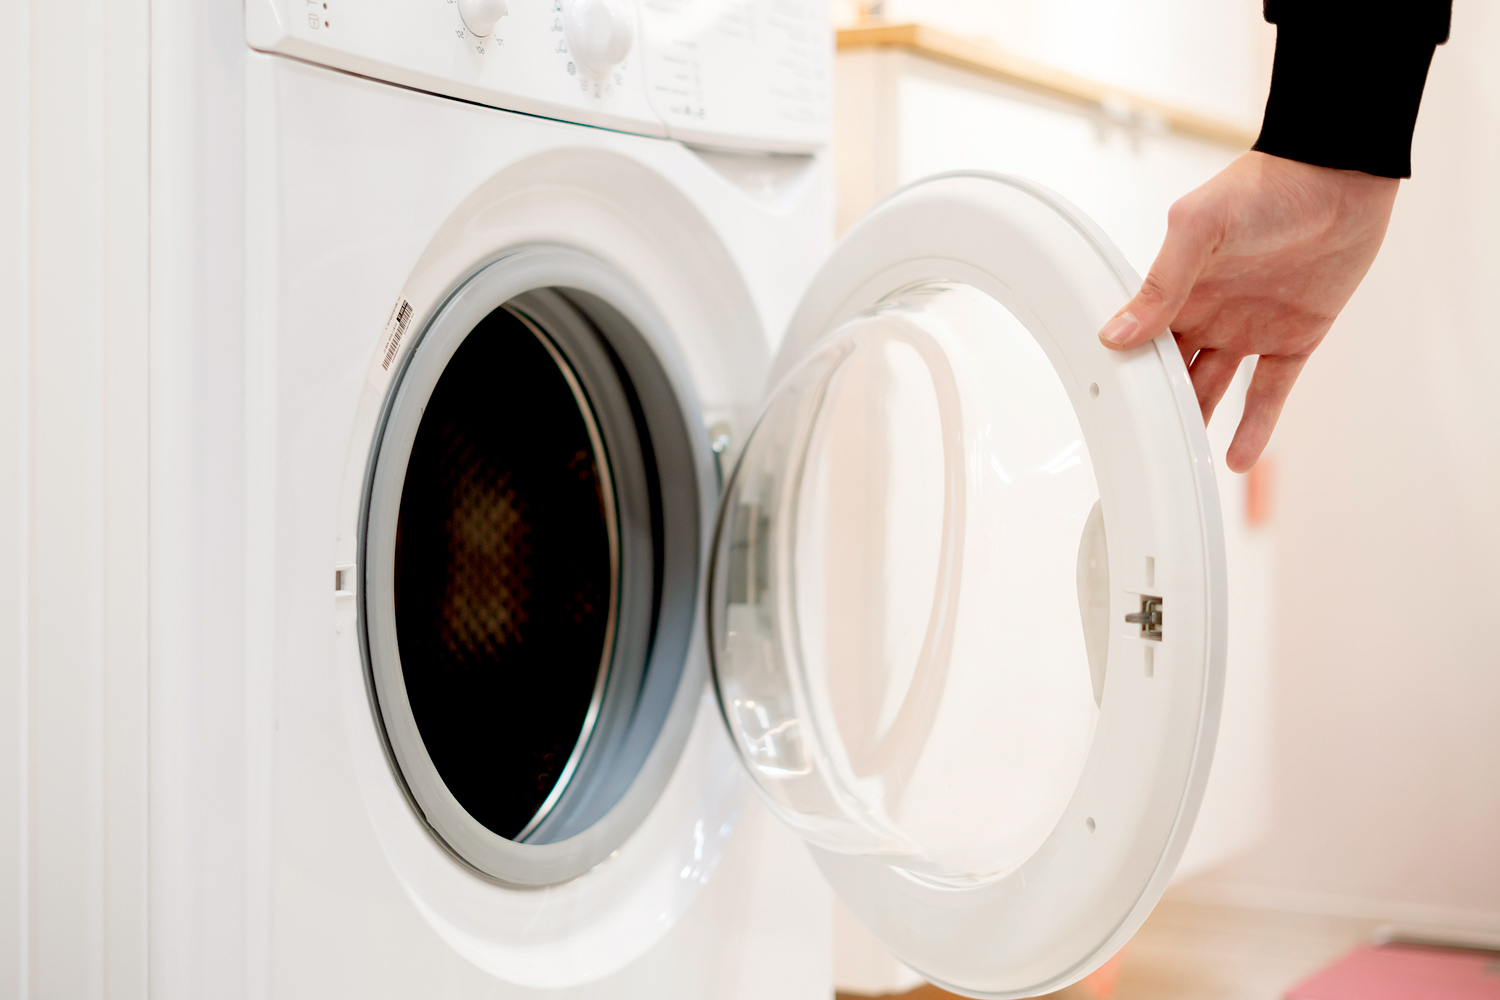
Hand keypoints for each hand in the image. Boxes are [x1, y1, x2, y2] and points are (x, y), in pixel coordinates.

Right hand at [1097, 151, 1397, 472]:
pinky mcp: (1294, 338)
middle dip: (1155, 405)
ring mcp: (1250, 328)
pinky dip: (1255, 427)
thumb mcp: (1198, 227)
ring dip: (1197, 423)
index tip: (1105, 405)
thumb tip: (1117, 334)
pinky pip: (1268, 392)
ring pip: (1213, 388)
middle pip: (1172, 371)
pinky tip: (1234, 460)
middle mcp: (1208, 311)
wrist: (1341, 178)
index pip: (1140, 339)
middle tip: (1137, 445)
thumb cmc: (1265, 187)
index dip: (1124, 370)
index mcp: (1178, 286)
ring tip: (1177, 464)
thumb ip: (1160, 283)